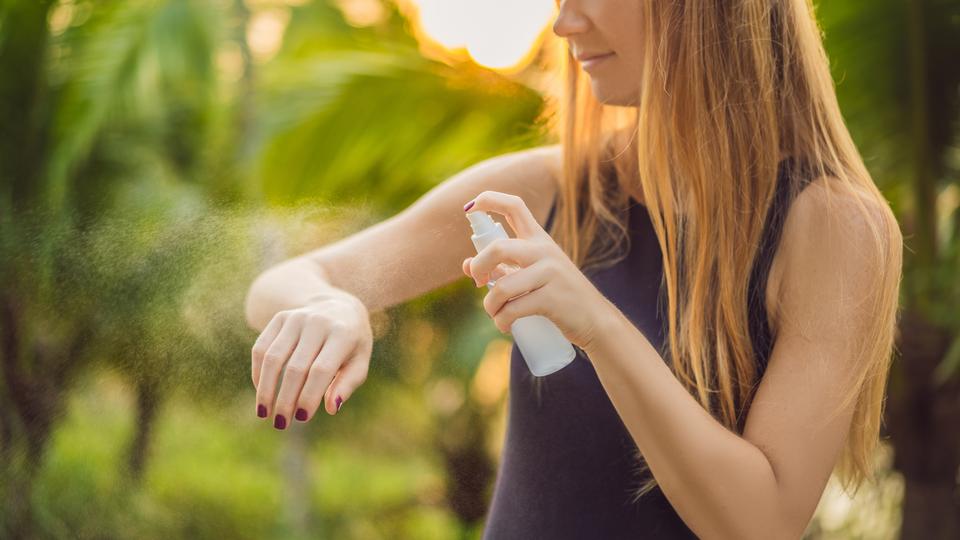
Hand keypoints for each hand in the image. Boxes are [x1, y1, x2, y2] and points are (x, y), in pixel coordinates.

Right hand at [250, 292, 372, 428]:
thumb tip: (332, 408)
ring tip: (264, 413)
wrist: (339, 306)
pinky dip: (258, 372)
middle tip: (281, 424)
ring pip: (273, 358)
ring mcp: (296, 318)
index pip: (321, 370)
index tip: (301, 418)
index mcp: (342, 334)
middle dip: (285, 399)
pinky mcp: (280, 318)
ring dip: (265, 389)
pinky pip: (261, 348)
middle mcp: (317, 322)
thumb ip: (348, 384)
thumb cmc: (352, 343)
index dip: (309, 396)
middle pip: (295, 368)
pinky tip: (261, 391)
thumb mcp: (359, 361)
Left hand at [461, 190, 615, 351]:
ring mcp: (550, 274)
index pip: (515, 206)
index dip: (489, 200)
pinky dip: (502, 321)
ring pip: (501, 287)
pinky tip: (505, 325)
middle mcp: (544, 251)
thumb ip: (502, 268)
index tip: (469, 207)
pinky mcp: (552, 299)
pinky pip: (513, 309)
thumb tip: (465, 264)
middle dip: (478, 266)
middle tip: (478, 281)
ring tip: (496, 314)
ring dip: (490, 306)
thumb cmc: (560, 296)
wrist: (595, 320)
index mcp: (539, 239)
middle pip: (498, 247)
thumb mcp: (533, 275)